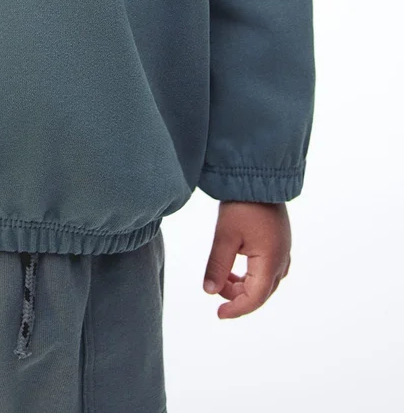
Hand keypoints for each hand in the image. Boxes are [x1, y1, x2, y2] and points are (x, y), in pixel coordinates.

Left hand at [202, 200, 290, 317]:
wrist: (259, 176)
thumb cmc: (242, 205)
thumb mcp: (225, 236)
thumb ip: (217, 266)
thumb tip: (209, 292)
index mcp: (271, 261)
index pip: (255, 298)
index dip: (237, 309)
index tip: (219, 315)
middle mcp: (282, 259)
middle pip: (262, 292)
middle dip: (238, 296)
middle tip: (215, 290)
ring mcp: (283, 250)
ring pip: (266, 282)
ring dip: (245, 285)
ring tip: (222, 277)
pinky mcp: (280, 241)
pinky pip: (269, 269)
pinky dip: (252, 275)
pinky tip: (236, 267)